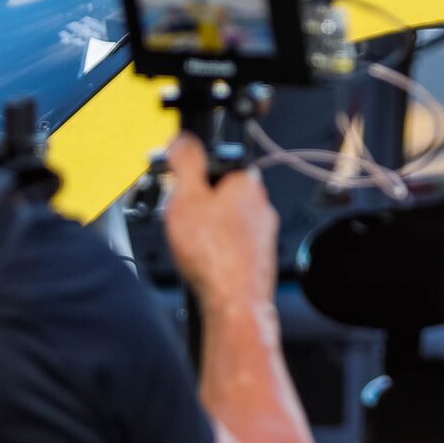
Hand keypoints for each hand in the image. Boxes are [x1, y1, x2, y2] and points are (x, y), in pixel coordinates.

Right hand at [159, 133, 277, 315]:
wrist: (234, 302)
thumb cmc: (214, 255)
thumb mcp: (186, 197)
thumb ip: (186, 163)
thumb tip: (183, 140)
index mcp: (247, 184)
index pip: (218, 166)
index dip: (194, 177)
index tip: (181, 189)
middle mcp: (261, 208)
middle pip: (220, 197)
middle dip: (199, 207)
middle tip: (182, 222)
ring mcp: (262, 236)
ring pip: (225, 225)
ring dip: (207, 232)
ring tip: (191, 248)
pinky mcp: (259, 260)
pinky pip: (231, 249)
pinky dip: (216, 254)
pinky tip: (204, 265)